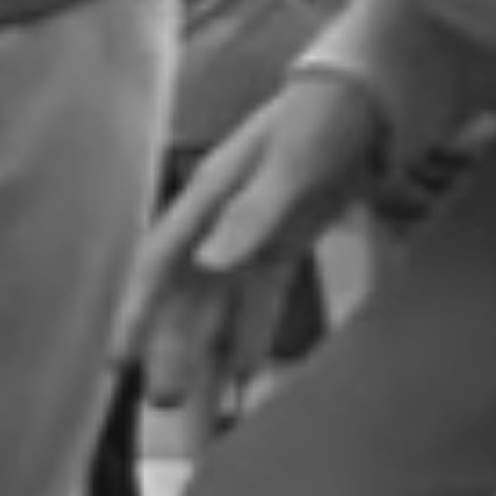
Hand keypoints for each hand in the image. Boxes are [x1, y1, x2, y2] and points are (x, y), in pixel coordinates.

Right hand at [121, 71, 387, 427]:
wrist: (377, 93)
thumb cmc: (329, 114)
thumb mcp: (293, 161)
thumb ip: (252, 213)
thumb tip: (208, 265)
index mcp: (210, 195)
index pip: (160, 261)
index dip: (136, 310)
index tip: (119, 358)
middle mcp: (221, 218)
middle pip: (185, 293)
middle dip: (170, 345)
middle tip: (163, 401)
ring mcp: (252, 230)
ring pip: (219, 301)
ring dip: (207, 348)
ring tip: (197, 402)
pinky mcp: (284, 239)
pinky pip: (260, 297)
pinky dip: (253, 331)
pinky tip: (250, 371)